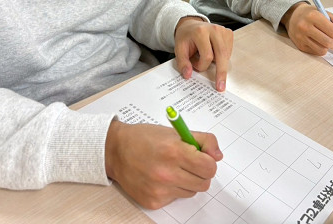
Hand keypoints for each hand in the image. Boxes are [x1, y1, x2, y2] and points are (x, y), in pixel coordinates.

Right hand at [105, 120, 222, 208]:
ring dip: (187, 182)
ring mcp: (159, 190)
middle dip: (201, 172)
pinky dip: (173, 189)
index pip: (209, 167)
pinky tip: (160, 177)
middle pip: (204, 183)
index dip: (209, 161)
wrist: (115, 151)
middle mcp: (166, 173)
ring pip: (191, 192)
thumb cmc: (144, 138)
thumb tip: (217, 156)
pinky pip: (176, 198)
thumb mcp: (175, 132)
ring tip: (172, 169)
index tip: (203, 157)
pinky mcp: (153, 201)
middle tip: (189, 163)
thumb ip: (202, 140)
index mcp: (174, 151)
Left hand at [174, 17, 232, 91]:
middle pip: (221, 55)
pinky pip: (229, 52)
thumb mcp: (179, 49)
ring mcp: (223, 30)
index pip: (207, 56)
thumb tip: (188, 75)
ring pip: (226, 55)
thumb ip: (182, 62)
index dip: (201, 65)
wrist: (191, 25)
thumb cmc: (186, 37)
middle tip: (220, 87)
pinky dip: (223, 57)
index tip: (195, 65)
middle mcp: (214, 29)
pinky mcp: (229, 33)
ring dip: (219, 62)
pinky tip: (215, 54)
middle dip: (221, 72)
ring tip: (208, 59)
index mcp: (200, 32)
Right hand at [281, 2, 332, 54]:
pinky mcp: (299, 45)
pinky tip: (319, 42)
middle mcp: (305, 26)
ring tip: (327, 41)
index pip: (332, 30)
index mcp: (313, 16)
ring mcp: (301, 37)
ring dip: (328, 47)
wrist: (292, 16)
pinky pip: (315, 52)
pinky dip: (320, 49)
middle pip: (327, 42)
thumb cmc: (310, 14)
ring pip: (322, 50)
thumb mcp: (324, 12)